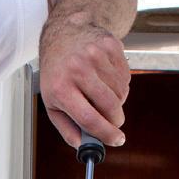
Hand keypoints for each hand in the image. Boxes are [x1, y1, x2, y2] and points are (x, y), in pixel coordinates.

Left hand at [38, 20, 129, 148]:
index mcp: (61, 87)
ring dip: (117, 101)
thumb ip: (66, 128)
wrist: (64, 33)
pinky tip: (106, 78)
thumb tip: (83, 146)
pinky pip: (125, 77)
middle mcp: (78, 69)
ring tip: (102, 94)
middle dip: (115, 121)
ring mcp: (95, 55)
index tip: (117, 140)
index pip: (89, 118)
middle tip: (113, 123)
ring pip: (120, 93)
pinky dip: (120, 84)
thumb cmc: (57, 72)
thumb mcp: (52, 102)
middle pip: (109, 107)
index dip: (106, 134)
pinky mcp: (110, 46)